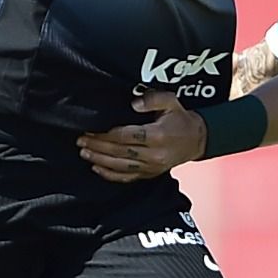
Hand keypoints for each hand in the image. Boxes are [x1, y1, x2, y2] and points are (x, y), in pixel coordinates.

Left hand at [78, 88, 206, 181]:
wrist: (196, 140)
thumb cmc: (180, 118)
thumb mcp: (171, 101)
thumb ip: (153, 99)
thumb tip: (134, 103)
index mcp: (158, 135)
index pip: (126, 135)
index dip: (106, 133)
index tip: (90, 128)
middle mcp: (154, 154)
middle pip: (120, 151)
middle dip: (98, 146)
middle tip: (80, 140)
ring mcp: (152, 167)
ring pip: (121, 166)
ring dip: (100, 160)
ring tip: (84, 152)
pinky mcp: (150, 174)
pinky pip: (127, 177)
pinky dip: (110, 175)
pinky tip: (97, 168)